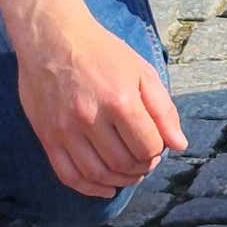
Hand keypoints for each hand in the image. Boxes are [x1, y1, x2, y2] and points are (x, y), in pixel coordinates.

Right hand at [9, 0, 186, 204]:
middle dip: (141, 168)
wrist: (52, 38)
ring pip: (98, 174)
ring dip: (120, 180)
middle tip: (144, 161)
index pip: (148, 147)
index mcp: (120, 100)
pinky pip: (68, 175)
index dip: (157, 153)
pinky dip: (89, 188)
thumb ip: (163, 109)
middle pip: (124, 163)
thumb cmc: (102, 52)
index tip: (157, 147)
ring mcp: (66, 130)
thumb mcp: (141, 71)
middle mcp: (91, 118)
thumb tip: (179, 145)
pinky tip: (105, 187)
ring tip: (129, 174)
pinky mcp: (47, 136)